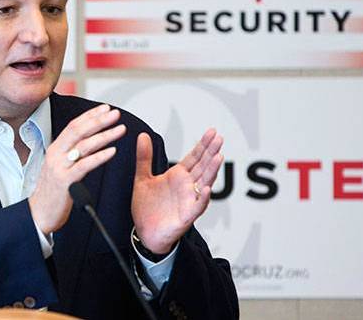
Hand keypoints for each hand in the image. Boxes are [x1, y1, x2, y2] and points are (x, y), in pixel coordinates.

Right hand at [29, 104, 125, 233]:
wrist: (39, 214)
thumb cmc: (52, 192)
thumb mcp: (59, 167)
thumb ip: (71, 154)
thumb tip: (88, 143)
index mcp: (55, 149)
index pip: (73, 126)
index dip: (90, 116)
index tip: (105, 109)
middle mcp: (56, 154)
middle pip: (79, 131)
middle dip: (99, 120)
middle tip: (115, 114)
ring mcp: (59, 167)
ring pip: (84, 146)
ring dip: (104, 135)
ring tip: (120, 129)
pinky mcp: (65, 181)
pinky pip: (84, 165)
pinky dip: (100, 156)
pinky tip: (112, 151)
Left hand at [131, 130, 223, 253]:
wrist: (145, 232)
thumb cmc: (148, 207)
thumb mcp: (143, 178)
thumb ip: (144, 158)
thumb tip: (143, 135)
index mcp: (178, 176)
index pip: (194, 157)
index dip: (203, 145)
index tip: (212, 131)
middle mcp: (187, 186)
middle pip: (203, 166)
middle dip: (211, 152)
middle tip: (219, 138)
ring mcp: (189, 200)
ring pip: (204, 182)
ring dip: (212, 171)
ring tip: (218, 157)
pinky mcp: (187, 215)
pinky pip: (197, 206)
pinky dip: (202, 197)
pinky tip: (205, 188)